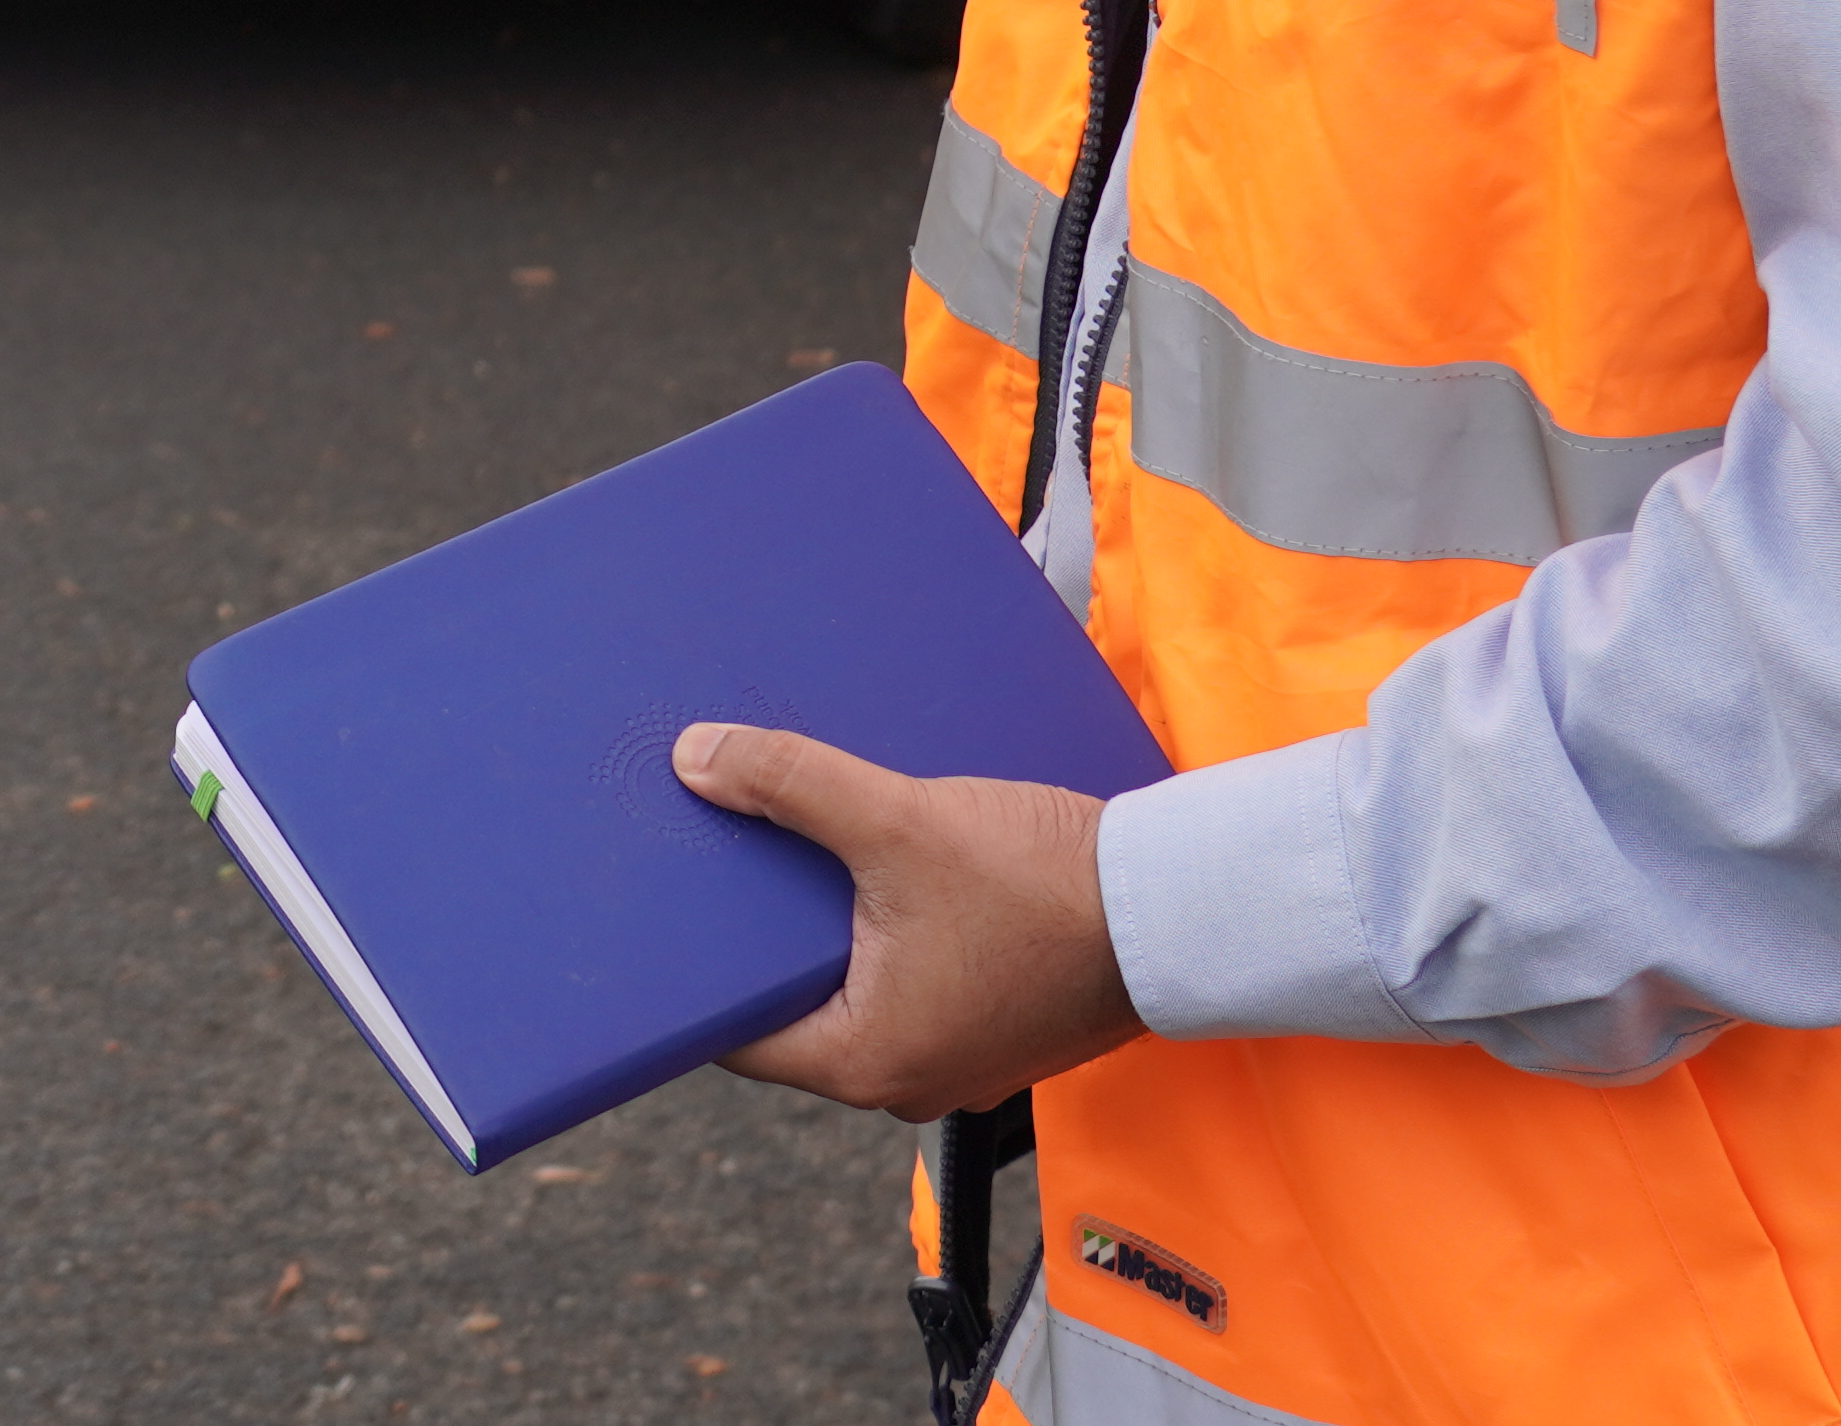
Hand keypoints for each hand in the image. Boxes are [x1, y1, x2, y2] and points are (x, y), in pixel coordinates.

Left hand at [675, 722, 1142, 1116]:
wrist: (1178, 908)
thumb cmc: (1048, 887)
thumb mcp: (898, 821)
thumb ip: (790, 785)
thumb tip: (696, 760)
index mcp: (865, 1062)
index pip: (735, 1032)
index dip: (694, 970)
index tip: (662, 917)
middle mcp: (906, 1080)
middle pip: (795, 1003)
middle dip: (763, 933)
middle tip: (721, 860)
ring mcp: (957, 1057)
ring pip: (858, 987)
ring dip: (832, 923)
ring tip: (798, 847)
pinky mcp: (996, 1024)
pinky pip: (912, 980)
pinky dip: (888, 931)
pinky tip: (878, 865)